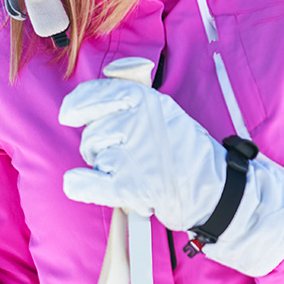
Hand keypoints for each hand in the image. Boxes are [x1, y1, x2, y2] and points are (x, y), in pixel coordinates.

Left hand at [59, 79, 225, 229]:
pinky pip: (94, 183)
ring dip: (104, 165)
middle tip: (125, 153)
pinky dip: (82, 185)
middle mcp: (134, 120)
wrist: (215, 188)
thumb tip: (83, 100)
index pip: (93, 95)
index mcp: (141, 98)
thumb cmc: (181, 148)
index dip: (76, 106)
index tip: (68, 115)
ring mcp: (133, 152)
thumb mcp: (159, 108)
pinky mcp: (133, 184)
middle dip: (100, 144)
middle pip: (91, 131)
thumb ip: (125, 99)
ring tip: (132, 169)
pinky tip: (76, 184)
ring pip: (94, 155)